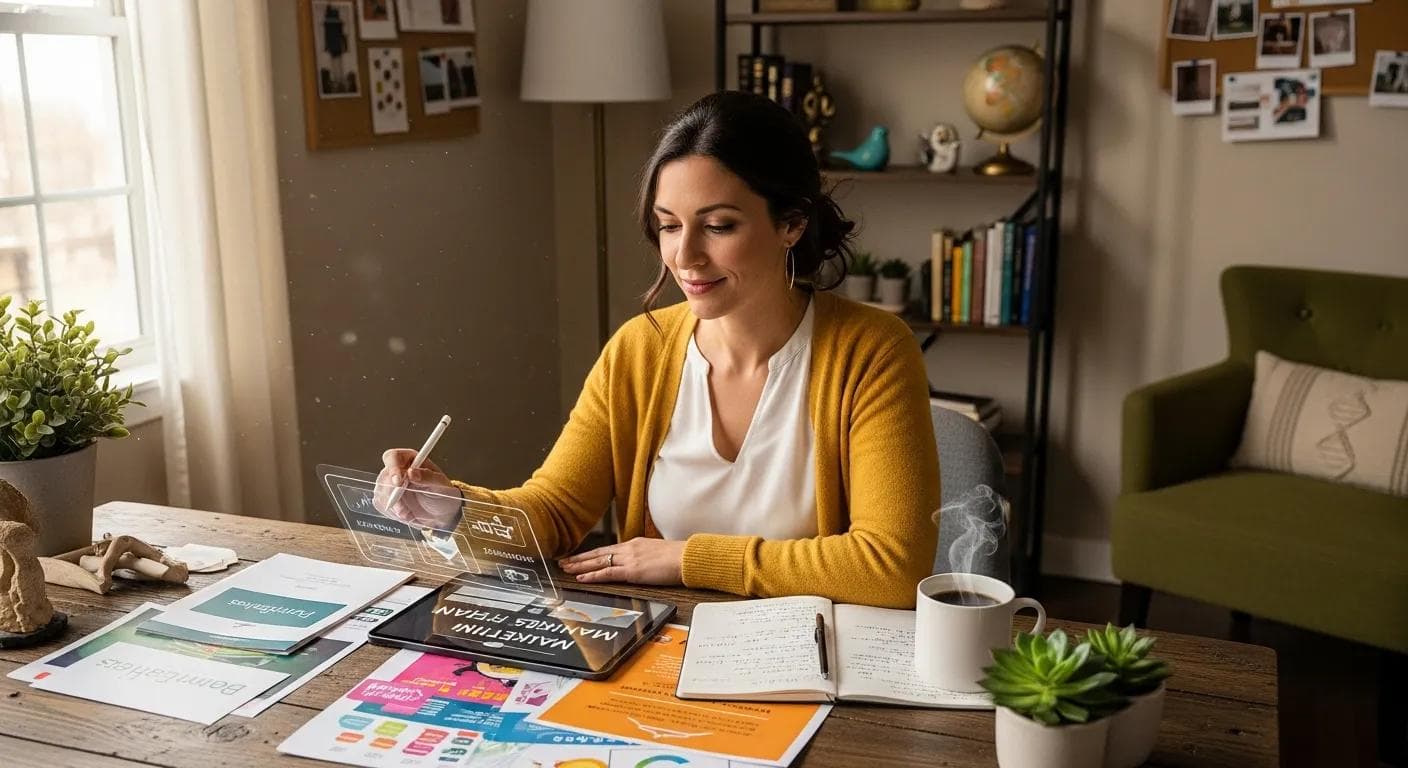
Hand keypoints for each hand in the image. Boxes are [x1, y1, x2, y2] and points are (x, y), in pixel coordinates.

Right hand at [376, 449, 462, 530]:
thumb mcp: (440, 484)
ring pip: (381, 492)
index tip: (398, 481)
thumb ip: (427, 477)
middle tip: (401, 504)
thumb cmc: (443, 494)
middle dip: (392, 492)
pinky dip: (393, 512)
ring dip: (394, 505)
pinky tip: (406, 514)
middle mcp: (398, 470)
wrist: (442, 514)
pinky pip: (381, 504)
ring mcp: (390, 485)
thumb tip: (412, 472)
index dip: (392, 468)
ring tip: (408, 512)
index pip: (393, 457)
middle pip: (383, 476)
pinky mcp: (387, 499)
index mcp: (410, 460)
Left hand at [558, 537, 685, 585]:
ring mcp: (629, 559)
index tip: (579, 556)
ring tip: (566, 569)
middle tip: (564, 562)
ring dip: (580, 566)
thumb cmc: (677, 557)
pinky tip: (582, 578)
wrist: (687, 558)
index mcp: (634, 544)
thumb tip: (640, 563)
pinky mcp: (632, 571)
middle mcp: (628, 549)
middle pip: (598, 553)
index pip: (607, 549)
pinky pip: (607, 573)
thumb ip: (644, 557)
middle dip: (580, 558)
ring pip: (598, 561)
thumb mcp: (656, 553)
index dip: (591, 554)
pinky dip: (593, 575)